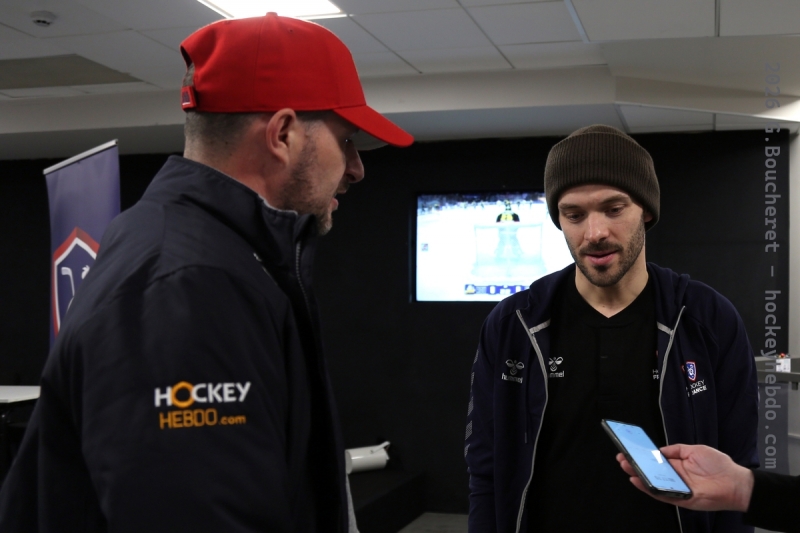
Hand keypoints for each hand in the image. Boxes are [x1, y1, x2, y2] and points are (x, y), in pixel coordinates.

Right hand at [616, 444, 753, 511]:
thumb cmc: (719, 465)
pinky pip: (660, 494)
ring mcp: (676, 487)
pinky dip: (648, 488)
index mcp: (678, 464)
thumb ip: (676, 449)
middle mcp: (675, 476)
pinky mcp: (679, 498)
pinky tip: (638, 481)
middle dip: (635, 464)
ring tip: (626, 467)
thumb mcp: (695, 449)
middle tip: (622, 458)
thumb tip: (659, 450)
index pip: (655, 460)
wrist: (735, 483)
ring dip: (638, 475)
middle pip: (650, 471)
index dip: (642, 456)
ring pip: (652, 482)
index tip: (630, 449)